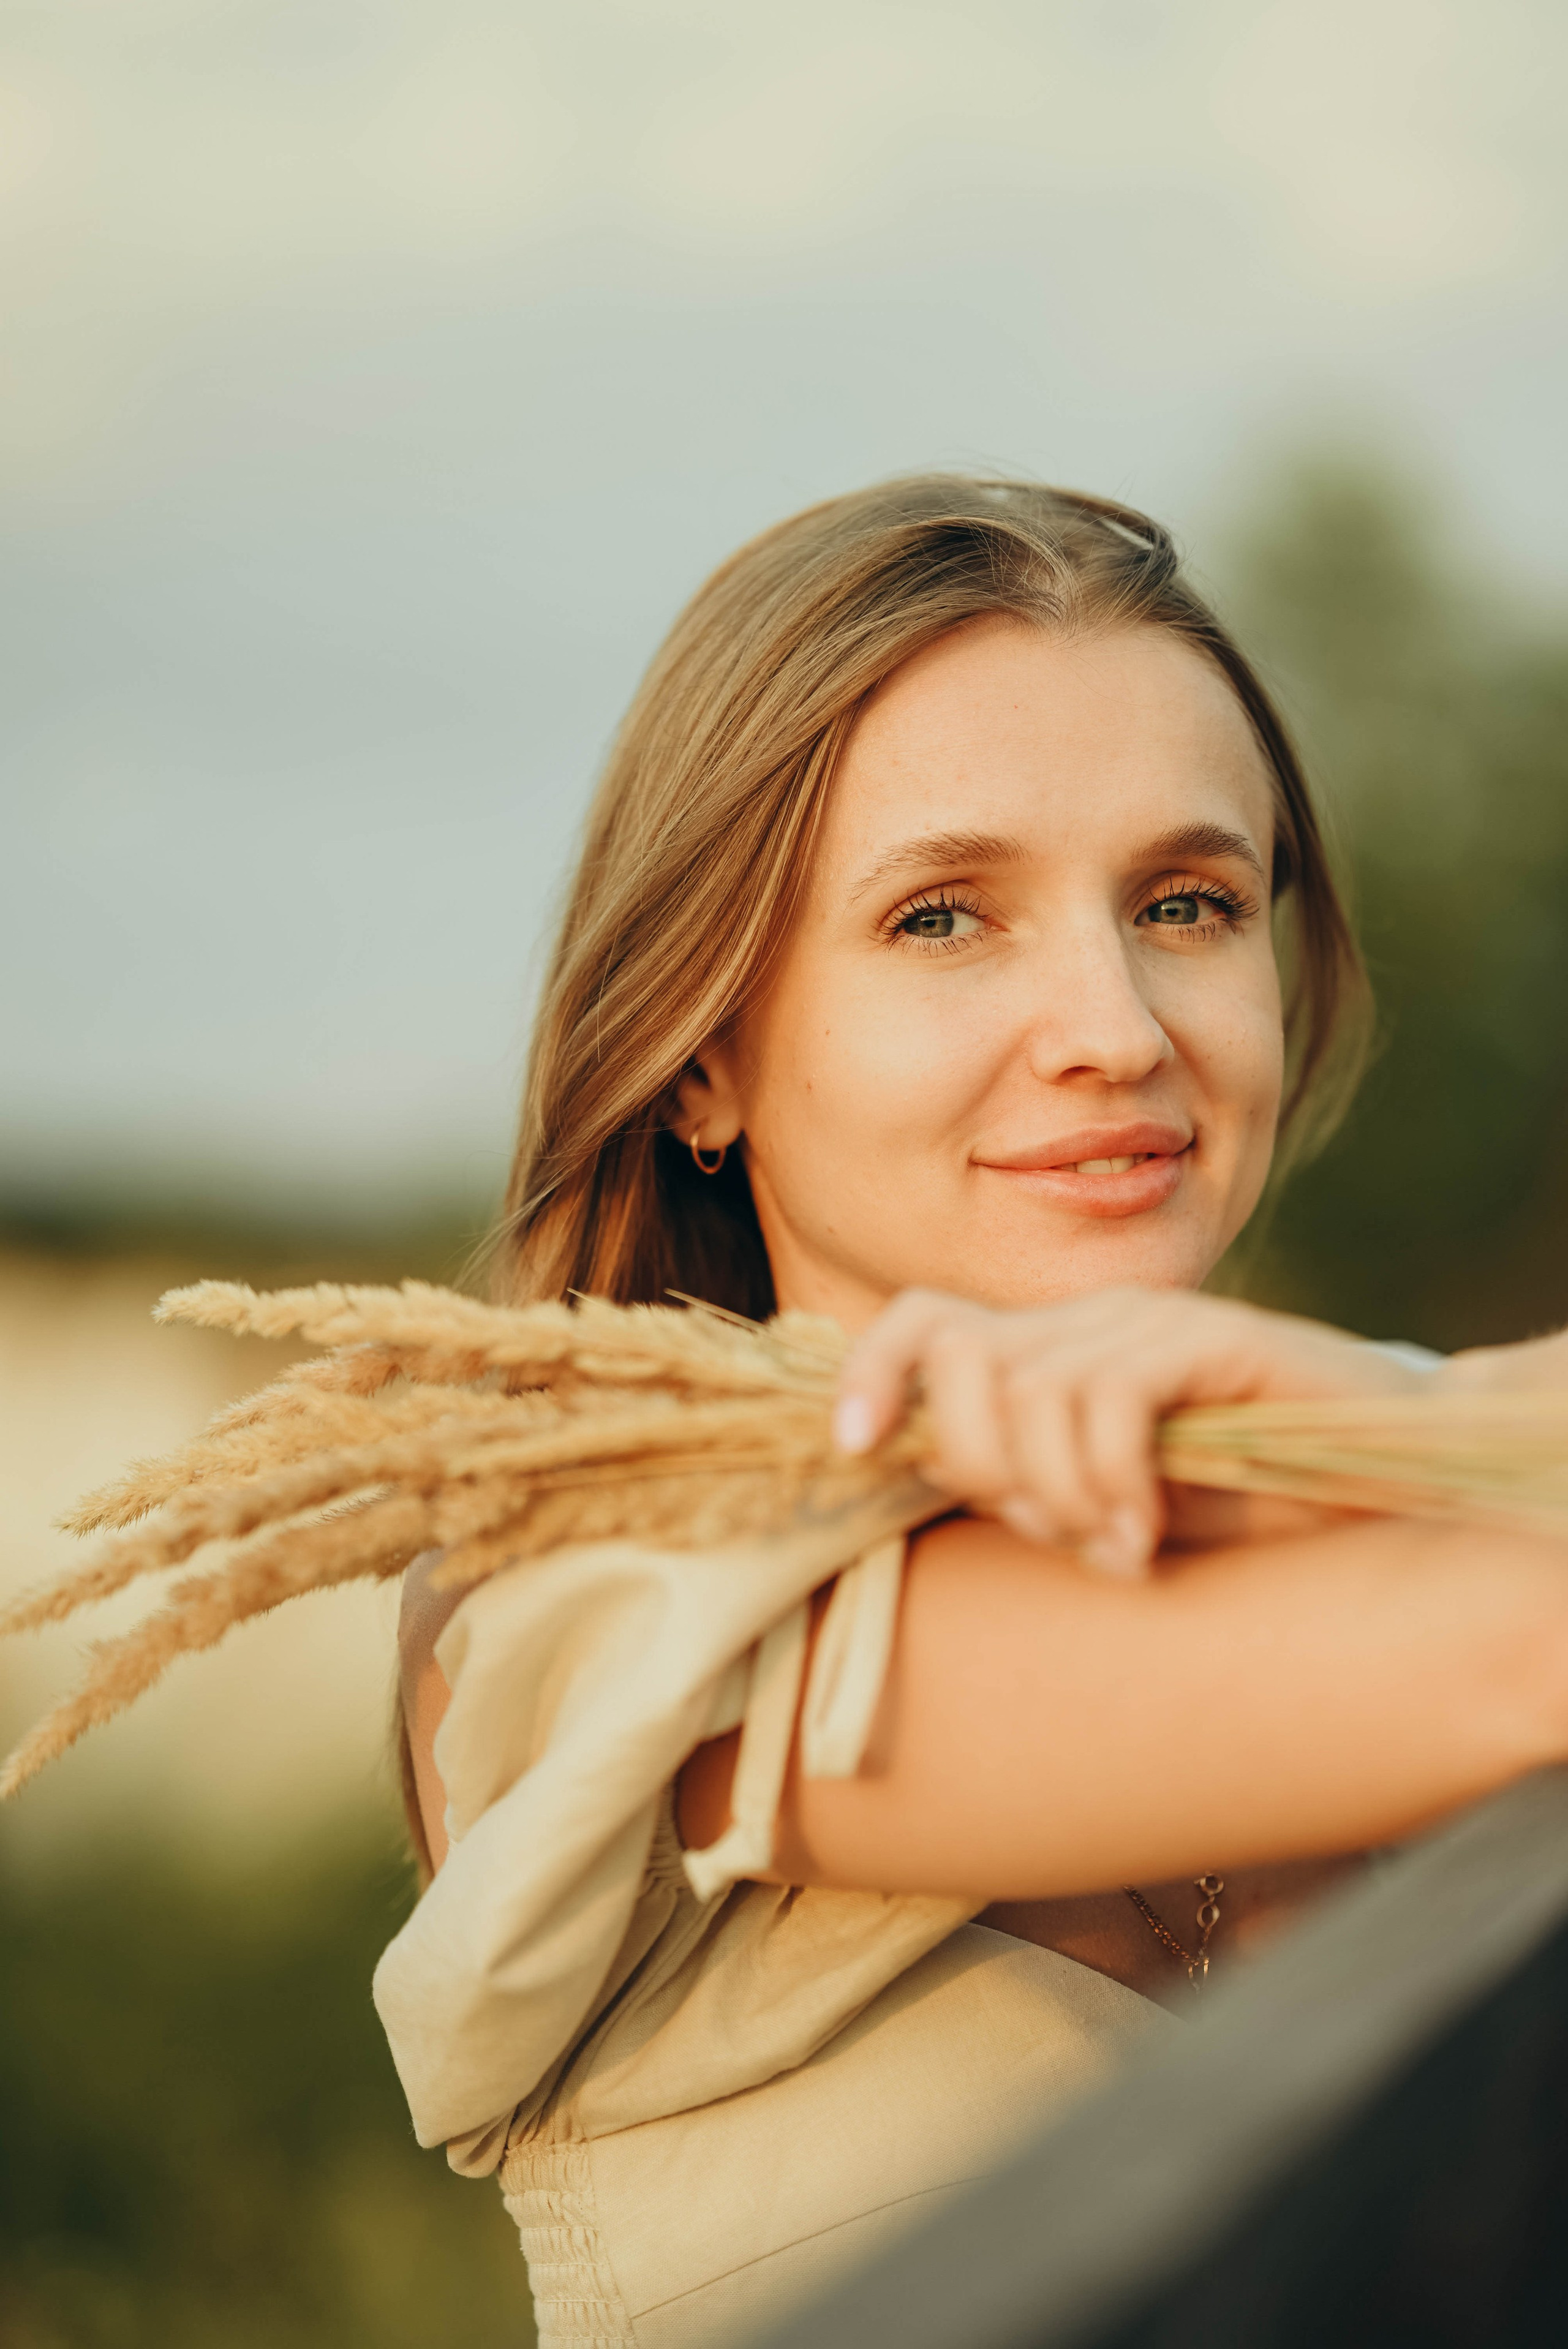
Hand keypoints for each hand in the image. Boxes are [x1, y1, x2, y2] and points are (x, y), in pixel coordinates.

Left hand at [833, 1286, 1428, 1577]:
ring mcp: (1147, 1321)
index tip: (846, 1447)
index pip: (925, 1320)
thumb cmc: (1238, 1496)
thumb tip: (933, 1480)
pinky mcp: (1210, 1337)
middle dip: (980, 1465)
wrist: (1381, 1471)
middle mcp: (1085, 1320)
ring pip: (1030, 1391)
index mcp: (1049, 1351)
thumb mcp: (1107, 1499)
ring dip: (1059, 1495)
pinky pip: (1111, 1400)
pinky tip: (1145, 1536)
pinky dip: (1113, 1483)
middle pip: (959, 1356)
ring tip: (1117, 1545)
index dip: (869, 1370)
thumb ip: (1028, 1484)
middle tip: (1055, 1532)